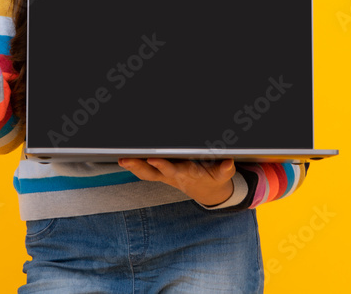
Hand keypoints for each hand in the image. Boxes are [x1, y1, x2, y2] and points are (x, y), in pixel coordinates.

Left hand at [118, 158, 235, 206]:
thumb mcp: (223, 176)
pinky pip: (146, 173)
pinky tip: (124, 160)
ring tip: (121, 159)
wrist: (209, 192)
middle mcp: (174, 176)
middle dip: (139, 166)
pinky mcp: (163, 174)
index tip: (152, 157)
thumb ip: (225, 169)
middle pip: (154, 173)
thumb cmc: (215, 178)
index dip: (162, 164)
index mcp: (188, 174)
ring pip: (147, 173)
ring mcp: (167, 176)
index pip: (173, 169)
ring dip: (133, 167)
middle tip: (126, 159)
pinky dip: (135, 167)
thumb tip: (229, 162)